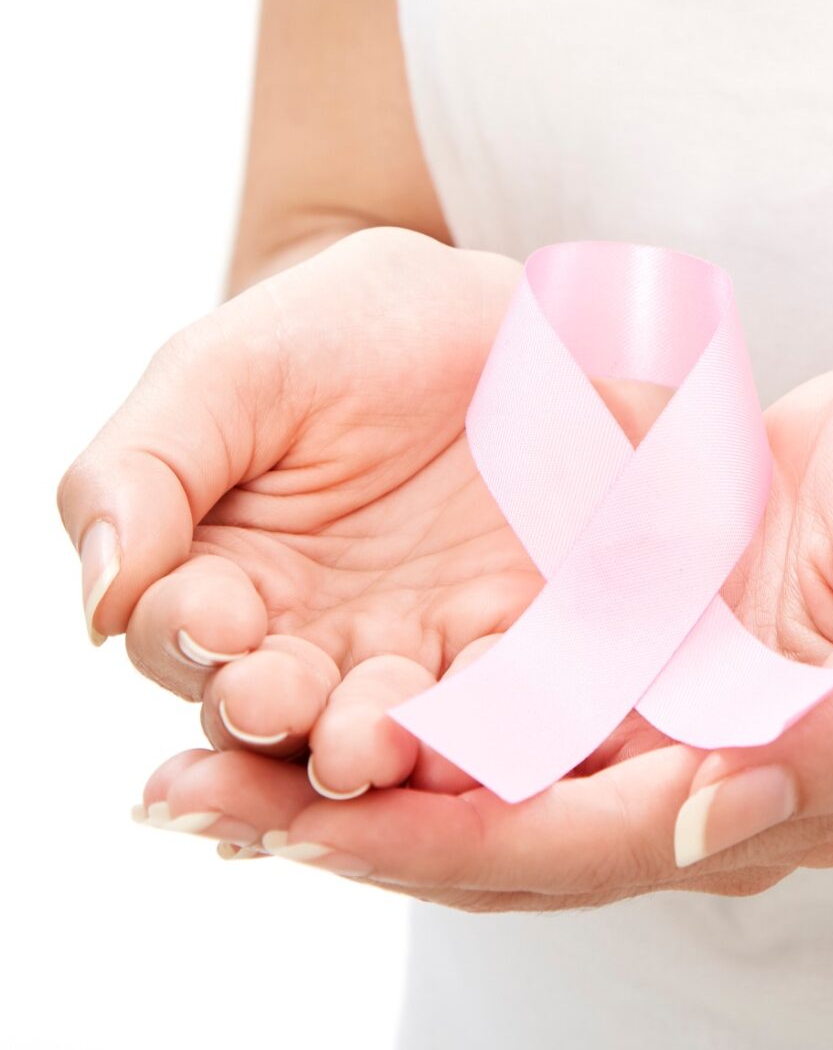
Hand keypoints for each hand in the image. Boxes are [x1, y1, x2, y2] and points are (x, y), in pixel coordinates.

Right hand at [58, 229, 563, 793]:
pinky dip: (487, 719)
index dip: (187, 637)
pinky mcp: (514, 638)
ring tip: (368, 740)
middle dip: (272, 716)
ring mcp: (414, 649)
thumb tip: (101, 594)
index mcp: (221, 578)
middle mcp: (311, 638)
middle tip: (281, 702)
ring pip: (378, 731)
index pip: (180, 641)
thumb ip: (140, 471)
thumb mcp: (226, 370)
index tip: (213, 616)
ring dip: (368, 746)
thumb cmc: (344, 328)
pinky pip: (500, 697)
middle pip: (273, 715)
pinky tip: (480, 716)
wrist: (494, 303)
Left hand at [131, 339, 832, 901]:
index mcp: (775, 789)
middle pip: (496, 829)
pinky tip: (295, 663)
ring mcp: (654, 711)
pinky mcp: (625, 642)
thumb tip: (715, 822)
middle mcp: (695, 775)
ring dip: (336, 770)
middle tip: (185, 797)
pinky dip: (395, 690)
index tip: (314, 827)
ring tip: (191, 748)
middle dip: (341, 828)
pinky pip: (493, 687)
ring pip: (475, 767)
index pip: (583, 845)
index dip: (448, 844)